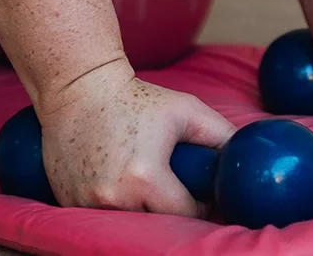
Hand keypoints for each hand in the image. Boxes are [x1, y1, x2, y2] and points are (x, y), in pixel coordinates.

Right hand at [38, 61, 234, 212]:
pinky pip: (99, 216)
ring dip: (140, 211)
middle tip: (173, 189)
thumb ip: (221, 136)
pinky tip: (115, 182)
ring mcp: (86, 202)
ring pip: (127, 223)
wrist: (79, 88)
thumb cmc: (136, 98)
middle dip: (170, 211)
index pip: (185, 215)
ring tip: (143, 184)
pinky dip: (112, 207)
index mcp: (146, 178)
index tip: (197, 193)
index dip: (198, 206)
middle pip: (156, 224)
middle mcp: (114, 198)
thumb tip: (244, 158)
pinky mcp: (68, 202)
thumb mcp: (187, 110)